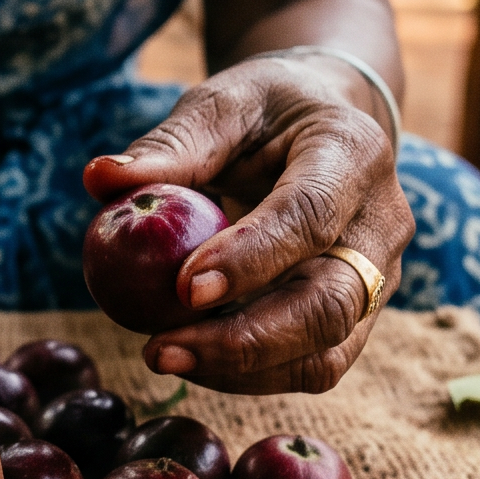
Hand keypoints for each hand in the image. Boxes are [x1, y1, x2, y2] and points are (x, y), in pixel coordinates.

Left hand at [83, 55, 412, 392]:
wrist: (323, 124)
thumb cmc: (266, 112)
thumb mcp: (221, 106)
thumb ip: (170, 146)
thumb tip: (98, 179)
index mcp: (355, 155)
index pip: (311, 215)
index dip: (252, 258)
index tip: (182, 286)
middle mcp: (380, 225)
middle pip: (331, 305)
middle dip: (246, 341)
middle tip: (160, 347)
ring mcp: (377, 278)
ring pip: (326, 352)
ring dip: (242, 369)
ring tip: (162, 355)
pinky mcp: (357, 316)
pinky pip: (310, 364)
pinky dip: (247, 373)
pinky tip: (189, 355)